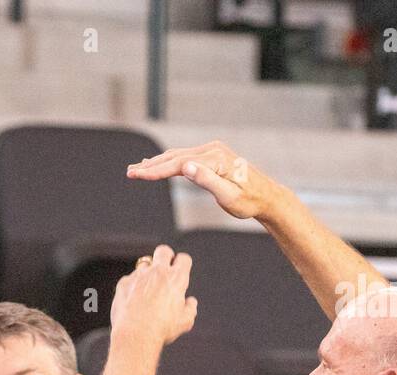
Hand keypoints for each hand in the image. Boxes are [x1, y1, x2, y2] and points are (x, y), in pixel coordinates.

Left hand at [110, 244, 196, 346]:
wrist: (135, 335)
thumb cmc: (162, 329)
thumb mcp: (185, 322)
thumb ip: (190, 308)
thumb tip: (190, 302)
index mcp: (176, 278)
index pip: (183, 259)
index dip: (183, 264)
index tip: (180, 271)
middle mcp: (158, 272)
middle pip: (163, 251)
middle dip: (165, 257)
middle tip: (164, 269)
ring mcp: (139, 276)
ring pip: (144, 265)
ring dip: (147, 274)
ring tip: (147, 293)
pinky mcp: (124, 283)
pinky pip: (129, 279)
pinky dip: (132, 286)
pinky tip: (132, 301)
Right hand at [127, 141, 280, 221]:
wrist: (266, 196)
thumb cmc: (249, 201)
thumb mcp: (228, 196)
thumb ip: (206, 180)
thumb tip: (185, 167)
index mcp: (214, 160)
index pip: (178, 164)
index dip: (155, 171)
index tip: (137, 175)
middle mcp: (212, 150)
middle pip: (174, 157)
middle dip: (151, 165)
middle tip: (129, 172)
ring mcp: (212, 151)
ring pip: (178, 155)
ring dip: (157, 162)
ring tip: (137, 168)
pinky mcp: (212, 155)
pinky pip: (186, 156)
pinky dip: (169, 160)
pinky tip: (158, 163)